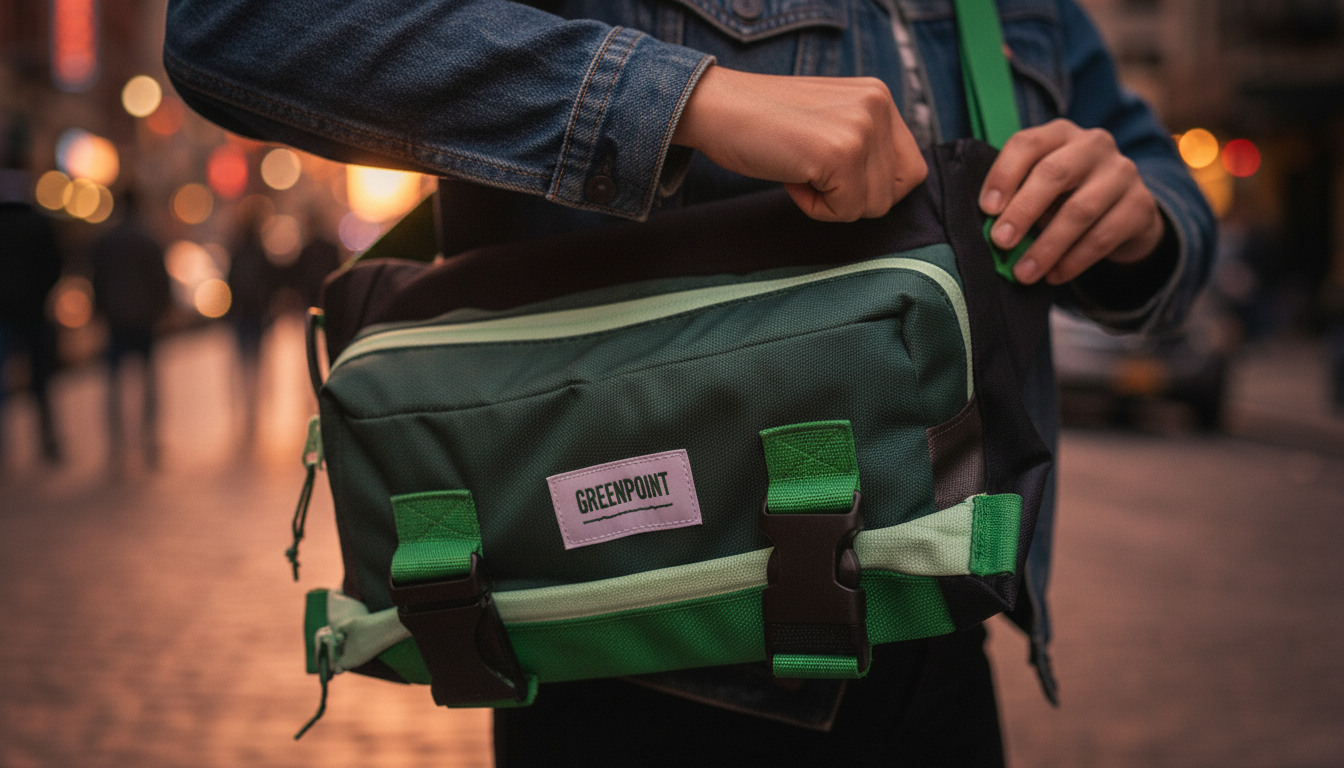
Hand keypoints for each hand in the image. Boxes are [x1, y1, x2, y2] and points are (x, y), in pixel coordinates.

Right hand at [673, 66, 926, 221]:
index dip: (874, 187)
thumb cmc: (763, 121)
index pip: (910, 169)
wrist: (716, 107)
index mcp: (878, 96)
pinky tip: (791, 176)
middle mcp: (878, 106)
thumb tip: (887, 190)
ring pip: (872, 206)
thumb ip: (864, 141)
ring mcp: (861, 129)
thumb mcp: (830, 119)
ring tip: (799, 170)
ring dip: (832, 202)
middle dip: (853, 198)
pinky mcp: (841, 154)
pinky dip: (814, 207)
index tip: (835, 176)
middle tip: (813, 173)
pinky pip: (845, 211)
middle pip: (895, 192)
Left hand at [978, 119, 1165, 284]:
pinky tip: (1053, 276)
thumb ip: (1016, 198)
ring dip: (1047, 246)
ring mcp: (1122, 172)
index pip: (1027, 143)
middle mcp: (1093, 145)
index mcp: (1059, 133)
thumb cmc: (1064, 196)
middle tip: (1001, 242)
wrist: (1122, 211)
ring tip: (1023, 273)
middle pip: (1054, 174)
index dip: (1004, 175)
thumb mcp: (1040, 188)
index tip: (987, 209)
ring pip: (1080, 210)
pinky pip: (1103, 236)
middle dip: (1023, 211)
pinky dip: (1074, 260)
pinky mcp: (1140, 205)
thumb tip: (989, 232)